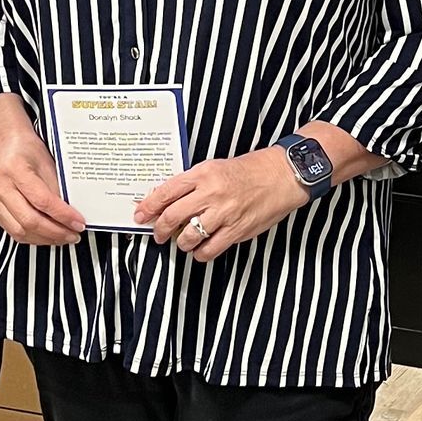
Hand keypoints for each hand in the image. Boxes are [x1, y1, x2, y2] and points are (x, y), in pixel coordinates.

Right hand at [0, 100, 85, 246]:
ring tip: (63, 237)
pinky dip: (33, 237)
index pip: (42, 200)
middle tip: (73, 234)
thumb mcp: (49, 163)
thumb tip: (71, 214)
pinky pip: (14, 232)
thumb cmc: (27, 150)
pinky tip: (47, 235)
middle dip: (55, 232)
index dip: (63, 215)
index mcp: (14, 168)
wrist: (7, 146)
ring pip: (20, 231)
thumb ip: (58, 190)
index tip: (78, 223)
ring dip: (45, 238)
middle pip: (29, 220)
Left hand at [137, 148, 305, 262]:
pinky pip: (209, 249)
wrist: (281, 176)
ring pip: (188, 237)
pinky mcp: (236, 230)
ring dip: (181, 243)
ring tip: (182, 242)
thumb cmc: (249, 170)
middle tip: (158, 234)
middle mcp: (211, 193)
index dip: (149, 206)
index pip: (166, 192)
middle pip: (172, 216)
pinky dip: (200, 253)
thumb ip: (192, 183)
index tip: (141, 214)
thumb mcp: (215, 167)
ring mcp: (224, 213)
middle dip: (159, 229)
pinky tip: (201, 249)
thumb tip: (167, 200)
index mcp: (203, 174)